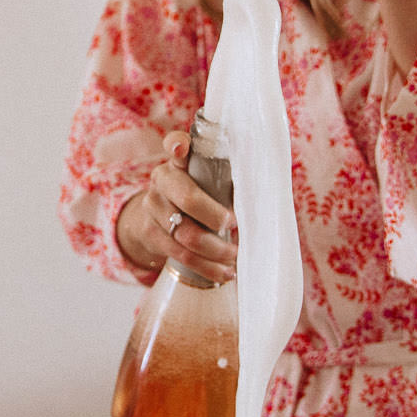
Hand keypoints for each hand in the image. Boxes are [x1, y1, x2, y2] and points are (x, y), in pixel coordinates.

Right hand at [116, 127, 237, 280]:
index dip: (177, 145)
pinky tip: (223, 272)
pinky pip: (180, 255)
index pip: (175, 144)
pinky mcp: (150, 233)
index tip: (182, 149)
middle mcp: (161, 179)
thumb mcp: (207, 179)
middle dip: (216, 217)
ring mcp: (152, 206)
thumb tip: (267, 195)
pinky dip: (206, 267)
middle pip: (188, 199)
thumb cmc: (197, 194)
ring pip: (185, 233)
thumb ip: (227, 177)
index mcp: (178, 160)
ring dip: (216, 250)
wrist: (157, 217)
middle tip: (235, 226)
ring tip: (235, 257)